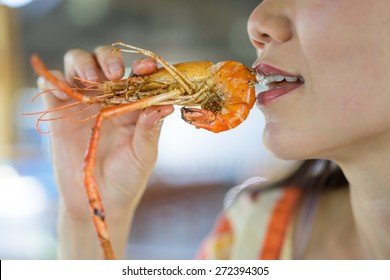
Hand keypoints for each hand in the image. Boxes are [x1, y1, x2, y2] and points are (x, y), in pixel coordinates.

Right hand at [37, 45, 173, 257]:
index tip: (146, 68)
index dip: (142, 67)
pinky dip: (53, 80)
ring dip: (83, 63)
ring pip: (78, 64)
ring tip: (90, 79)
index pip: (136, 75)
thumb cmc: (127, 178)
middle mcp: (108, 97)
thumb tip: (166, 106)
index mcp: (132, 104)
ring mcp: (82, 102)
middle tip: (114, 73)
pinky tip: (61, 90)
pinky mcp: (58, 112)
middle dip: (109, 58)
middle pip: (105, 61)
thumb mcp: (143, 155)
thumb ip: (150, 130)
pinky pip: (51, 86)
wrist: (98, 199)